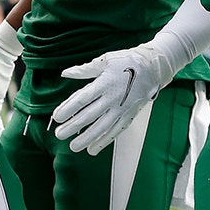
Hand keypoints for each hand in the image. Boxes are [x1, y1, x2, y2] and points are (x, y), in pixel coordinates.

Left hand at [52, 44, 172, 155]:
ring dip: (87, 138)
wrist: (153, 67)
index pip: (82, 99)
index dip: (68, 109)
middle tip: (59, 135)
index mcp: (104, 83)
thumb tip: (65, 73)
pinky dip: (104, 141)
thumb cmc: (127, 61)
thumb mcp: (105, 61)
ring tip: (74, 146)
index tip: (56, 117)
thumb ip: (84, 70)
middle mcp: (112, 98)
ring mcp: (121, 108)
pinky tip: (93, 149)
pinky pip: (115, 131)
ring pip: (102, 127)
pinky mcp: (129, 115)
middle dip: (73, 127)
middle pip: (89, 116)